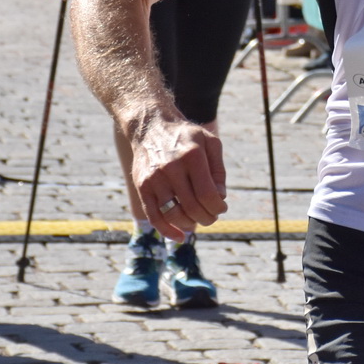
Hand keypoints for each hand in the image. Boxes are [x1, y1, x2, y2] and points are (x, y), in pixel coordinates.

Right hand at [128, 117, 227, 240]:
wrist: (151, 127)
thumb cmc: (186, 137)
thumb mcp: (210, 143)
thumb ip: (218, 170)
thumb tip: (220, 198)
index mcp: (192, 156)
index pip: (207, 194)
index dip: (218, 207)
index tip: (221, 208)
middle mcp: (171, 168)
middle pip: (192, 207)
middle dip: (207, 217)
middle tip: (212, 216)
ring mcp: (154, 179)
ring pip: (174, 214)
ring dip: (190, 224)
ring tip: (198, 220)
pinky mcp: (142, 187)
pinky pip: (154, 216)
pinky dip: (167, 231)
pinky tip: (180, 236)